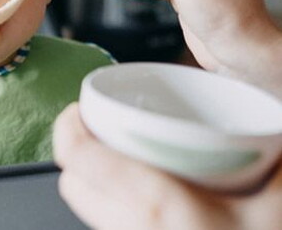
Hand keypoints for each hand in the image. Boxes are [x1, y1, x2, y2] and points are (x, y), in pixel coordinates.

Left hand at [53, 103, 281, 229]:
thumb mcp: (274, 208)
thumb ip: (276, 168)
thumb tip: (273, 135)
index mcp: (157, 207)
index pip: (79, 160)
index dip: (68, 127)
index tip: (77, 110)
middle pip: (72, 183)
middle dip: (78, 151)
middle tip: (99, 129)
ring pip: (84, 208)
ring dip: (92, 179)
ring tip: (117, 156)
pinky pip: (104, 228)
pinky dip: (108, 204)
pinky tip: (135, 194)